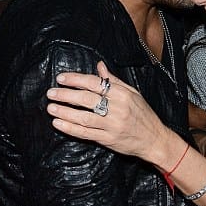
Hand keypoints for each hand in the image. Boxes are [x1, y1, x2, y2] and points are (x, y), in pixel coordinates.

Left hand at [46, 61, 168, 164]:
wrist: (155, 140)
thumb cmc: (143, 115)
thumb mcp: (133, 94)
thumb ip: (114, 81)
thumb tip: (99, 66)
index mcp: (123, 94)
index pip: (95, 83)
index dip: (76, 80)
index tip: (61, 78)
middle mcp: (118, 109)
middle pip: (87, 99)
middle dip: (66, 95)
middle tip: (51, 93)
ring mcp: (113, 125)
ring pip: (84, 117)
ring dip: (65, 112)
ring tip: (51, 108)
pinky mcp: (109, 139)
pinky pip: (86, 133)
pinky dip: (71, 129)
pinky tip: (59, 124)